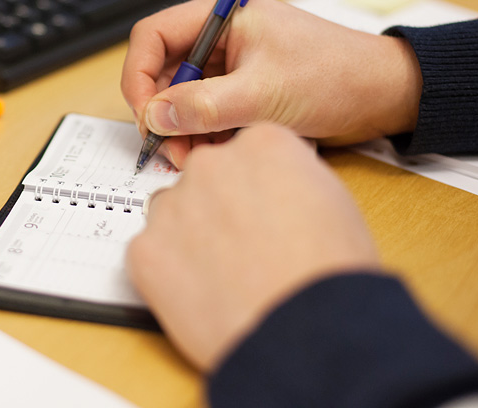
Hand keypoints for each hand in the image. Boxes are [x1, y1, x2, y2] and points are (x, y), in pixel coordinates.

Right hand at [121, 0, 422, 168]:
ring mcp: (229, 65)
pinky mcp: (241, 90)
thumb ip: (204, 106)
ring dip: (182, 129)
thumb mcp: (264, 93)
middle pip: (162, 71)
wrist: (382, 94)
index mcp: (221, 16)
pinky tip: (217, 151)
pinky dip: (203, 133)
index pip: (152, 36)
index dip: (138, 76)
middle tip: (172, 148)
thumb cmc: (334, 75)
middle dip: (162, 112)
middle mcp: (219, 37)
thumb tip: (154, 116)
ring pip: (182, 97)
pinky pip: (205, 112)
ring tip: (196, 156)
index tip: (145, 116)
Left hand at [126, 123, 380, 371]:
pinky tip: (201, 294)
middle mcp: (211, 164)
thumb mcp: (333, 201)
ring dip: (188, 236)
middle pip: (205, 178)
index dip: (255, 188)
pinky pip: (149, 253)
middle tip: (243, 249)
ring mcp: (172, 206)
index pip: (244, 152)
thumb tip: (273, 188)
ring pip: (172, 213)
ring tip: (223, 276)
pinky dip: (167, 273)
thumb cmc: (330, 275)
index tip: (262, 212)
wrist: (306, 333)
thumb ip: (290, 179)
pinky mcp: (144, 250)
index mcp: (262, 144)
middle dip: (218, 208)